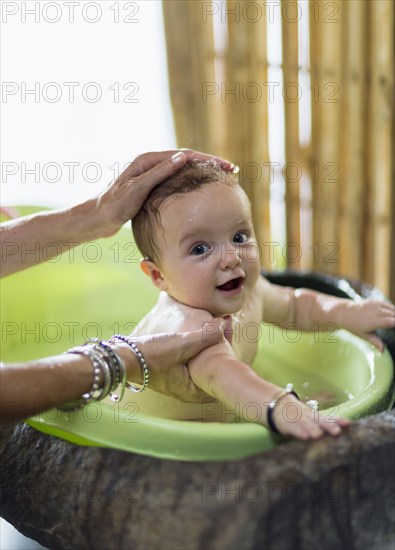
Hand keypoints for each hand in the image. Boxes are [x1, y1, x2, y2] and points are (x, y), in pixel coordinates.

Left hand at [94, 149, 234, 237]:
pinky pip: (176, 182)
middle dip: (209, 164)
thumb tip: (182, 157)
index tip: (226, 166)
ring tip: (221, 178)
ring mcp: (150, 175)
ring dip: (202, 173)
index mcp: (148, 160)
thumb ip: (158, 173)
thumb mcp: (137, 189)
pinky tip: (200, 191)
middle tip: (231, 171)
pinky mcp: (150, 187)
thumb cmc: (114, 206)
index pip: (185, 155)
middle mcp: (150, 164)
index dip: (207, 160)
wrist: (97, 219)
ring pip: (182, 171)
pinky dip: (191, 183)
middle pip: (186, 160)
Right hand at [133, 318, 227, 401]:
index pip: (221, 374)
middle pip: (213, 367)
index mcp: (194, 390)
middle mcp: (189, 390)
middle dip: (220, 345)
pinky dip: (198, 344)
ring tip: (215, 323)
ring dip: (210, 342)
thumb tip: (223, 325)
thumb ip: (205, 336)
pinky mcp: (172, 370)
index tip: (228, 329)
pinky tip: (198, 331)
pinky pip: (193, 358)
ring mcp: (180, 381)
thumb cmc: (152, 355)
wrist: (124, 357)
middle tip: (224, 324)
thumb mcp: (182, 344)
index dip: (228, 351)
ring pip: (203, 361)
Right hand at [273, 395, 350, 439]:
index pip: (329, 418)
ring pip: (307, 424)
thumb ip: (328, 423)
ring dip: (313, 429)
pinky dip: (300, 432)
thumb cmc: (301, 417)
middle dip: (328, 425)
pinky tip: (305, 437)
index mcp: (317, 417)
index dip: (338, 420)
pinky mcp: (288, 426)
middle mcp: (310, 417)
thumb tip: (348, 427)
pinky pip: (295, 429)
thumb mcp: (314, 419)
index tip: (348, 423)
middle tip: (337, 431)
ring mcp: (299, 421)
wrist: (279, 406)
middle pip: (320, 420)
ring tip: (318, 435)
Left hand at [340, 299, 394, 350]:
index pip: (391, 322)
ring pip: (391, 308)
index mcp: (374, 321)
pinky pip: (387, 304)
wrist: (345, 313)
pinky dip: (392, 309)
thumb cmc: (354, 326)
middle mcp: (375, 311)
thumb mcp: (364, 335)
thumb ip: (375, 341)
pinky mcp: (374, 301)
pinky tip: (394, 314)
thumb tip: (382, 351)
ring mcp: (375, 305)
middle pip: (393, 314)